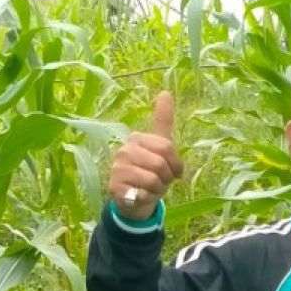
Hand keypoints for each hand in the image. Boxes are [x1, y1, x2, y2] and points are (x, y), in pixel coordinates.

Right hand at [107, 91, 184, 219]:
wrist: (135, 198)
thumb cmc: (150, 171)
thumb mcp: (160, 147)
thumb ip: (163, 121)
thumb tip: (166, 92)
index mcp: (137, 138)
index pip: (167, 148)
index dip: (176, 165)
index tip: (173, 171)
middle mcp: (124, 150)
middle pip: (161, 164)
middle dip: (166, 178)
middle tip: (160, 181)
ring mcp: (117, 169)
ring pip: (153, 180)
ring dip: (158, 189)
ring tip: (150, 188)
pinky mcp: (115, 187)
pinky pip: (143, 193)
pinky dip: (147, 198)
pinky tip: (140, 196)